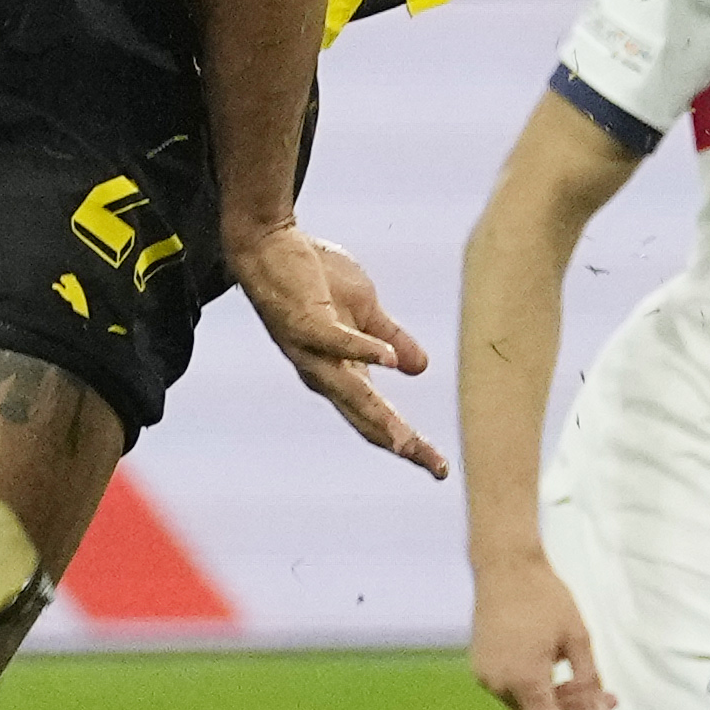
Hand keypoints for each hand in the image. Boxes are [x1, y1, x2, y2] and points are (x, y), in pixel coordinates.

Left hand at [227, 216, 441, 476]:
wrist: (270, 242)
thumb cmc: (313, 276)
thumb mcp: (364, 308)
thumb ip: (390, 338)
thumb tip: (420, 369)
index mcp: (340, 371)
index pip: (377, 417)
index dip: (409, 443)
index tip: (440, 468)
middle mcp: (323, 372)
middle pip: (366, 417)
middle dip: (402, 443)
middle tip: (435, 466)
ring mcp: (311, 350)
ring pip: (349, 391)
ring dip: (379, 415)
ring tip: (406, 440)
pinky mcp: (302, 322)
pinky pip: (333, 341)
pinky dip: (361, 350)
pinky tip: (389, 359)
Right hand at [467, 545, 610, 709]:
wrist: (504, 566)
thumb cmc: (546, 597)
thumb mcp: (579, 638)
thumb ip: (589, 683)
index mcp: (526, 680)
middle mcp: (501, 685)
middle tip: (609, 700)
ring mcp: (486, 676)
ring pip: (529, 707)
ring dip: (559, 703)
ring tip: (588, 683)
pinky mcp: (481, 666)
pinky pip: (514, 692)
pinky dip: (538, 690)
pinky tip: (558, 672)